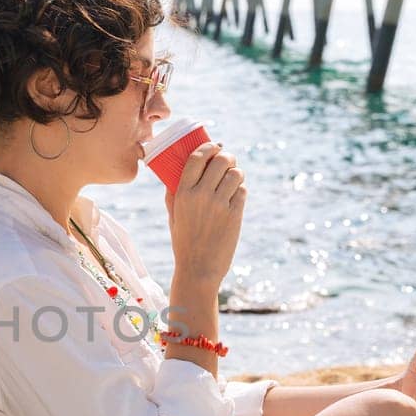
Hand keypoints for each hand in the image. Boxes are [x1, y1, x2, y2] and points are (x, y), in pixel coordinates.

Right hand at [165, 142, 245, 287]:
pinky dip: (240, 190)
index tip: (214, 146)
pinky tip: (235, 195)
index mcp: (182, 193)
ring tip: (234, 177)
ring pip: (235, 174)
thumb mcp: (173, 217)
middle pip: (221, 160)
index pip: (197, 158)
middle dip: (227, 156)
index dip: (208, 147)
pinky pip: (242, 191)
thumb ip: (173, 195)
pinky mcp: (234, 215)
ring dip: (236, 173)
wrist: (198, 269)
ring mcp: (219, 205)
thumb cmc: (183, 242)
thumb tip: (175, 174)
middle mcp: (201, 195)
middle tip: (228, 160)